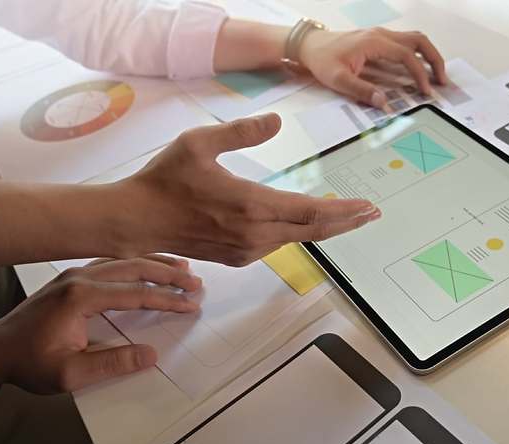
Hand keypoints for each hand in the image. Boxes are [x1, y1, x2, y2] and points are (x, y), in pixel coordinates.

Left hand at [0, 256, 201, 393]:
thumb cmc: (27, 362)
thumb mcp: (69, 374)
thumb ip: (112, 365)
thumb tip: (150, 355)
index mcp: (80, 297)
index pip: (136, 294)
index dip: (167, 300)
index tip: (191, 305)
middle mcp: (79, 278)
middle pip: (134, 267)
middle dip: (168, 274)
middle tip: (195, 283)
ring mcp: (75, 274)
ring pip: (124, 260)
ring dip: (155, 263)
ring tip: (182, 268)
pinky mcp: (73, 278)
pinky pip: (112, 262)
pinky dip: (136, 263)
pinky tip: (149, 265)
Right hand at [119, 113, 381, 265]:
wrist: (137, 219)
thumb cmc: (165, 180)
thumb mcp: (199, 142)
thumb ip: (242, 132)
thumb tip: (275, 121)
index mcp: (250, 204)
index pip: (311, 211)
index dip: (343, 210)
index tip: (366, 207)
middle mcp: (254, 233)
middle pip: (313, 230)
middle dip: (345, 222)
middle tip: (371, 214)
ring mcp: (247, 249)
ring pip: (295, 238)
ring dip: (322, 228)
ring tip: (345, 217)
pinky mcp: (238, 257)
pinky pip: (276, 244)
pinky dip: (296, 233)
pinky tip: (305, 224)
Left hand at [299, 28, 447, 108]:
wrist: (309, 46)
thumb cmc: (322, 59)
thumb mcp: (337, 79)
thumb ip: (361, 91)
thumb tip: (383, 102)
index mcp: (374, 42)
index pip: (407, 56)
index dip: (419, 74)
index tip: (425, 90)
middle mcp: (381, 35)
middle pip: (419, 41)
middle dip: (435, 60)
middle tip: (442, 80)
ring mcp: (381, 36)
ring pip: (415, 39)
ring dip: (429, 56)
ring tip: (436, 76)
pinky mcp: (379, 40)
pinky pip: (406, 44)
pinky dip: (418, 55)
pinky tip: (419, 70)